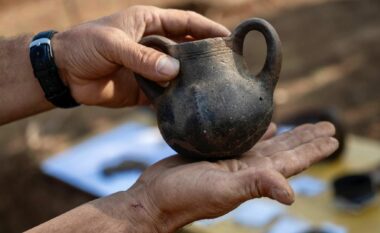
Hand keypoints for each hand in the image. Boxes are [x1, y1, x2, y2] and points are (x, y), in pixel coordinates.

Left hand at [52, 5, 229, 106]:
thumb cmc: (84, 46)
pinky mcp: (145, 90)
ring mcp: (151, 69)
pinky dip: (177, 100)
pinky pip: (166, 95)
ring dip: (194, 80)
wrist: (64, 73)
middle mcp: (155, 45)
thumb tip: (174, 72)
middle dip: (207, 56)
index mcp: (150, 24)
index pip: (187, 23)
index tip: (230, 38)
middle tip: (229, 67)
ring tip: (216, 88)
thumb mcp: (112, 44)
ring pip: (180, 74)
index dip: (208, 29)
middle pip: (188, 49)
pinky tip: (190, 105)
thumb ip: (142, 57)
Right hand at [124, 122, 337, 231]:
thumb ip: (255, 186)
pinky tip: (267, 125)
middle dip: (307, 138)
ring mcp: (232, 161)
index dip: (314, 149)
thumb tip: (291, 194)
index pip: (292, 161)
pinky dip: (259, 132)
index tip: (333, 137)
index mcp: (253, 177)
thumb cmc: (185, 197)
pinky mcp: (216, 153)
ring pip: (268, 144)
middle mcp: (247, 169)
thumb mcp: (221, 190)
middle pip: (286, 150)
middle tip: (327, 125)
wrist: (156, 197)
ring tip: (303, 125)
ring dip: (288, 135)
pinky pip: (244, 139)